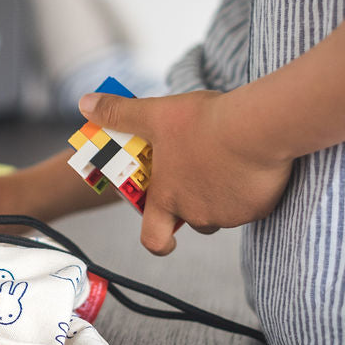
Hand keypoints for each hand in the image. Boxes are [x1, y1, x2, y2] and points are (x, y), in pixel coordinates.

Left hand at [78, 87, 294, 256]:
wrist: (259, 126)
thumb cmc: (204, 122)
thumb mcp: (155, 114)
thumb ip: (119, 113)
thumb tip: (84, 103)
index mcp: (168, 198)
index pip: (154, 238)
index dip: (158, 240)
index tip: (165, 237)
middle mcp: (197, 214)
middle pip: (192, 219)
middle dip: (194, 201)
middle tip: (199, 169)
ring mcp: (230, 214)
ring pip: (224, 211)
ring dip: (222, 194)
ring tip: (226, 157)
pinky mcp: (259, 208)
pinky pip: (252, 203)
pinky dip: (249, 188)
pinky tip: (251, 160)